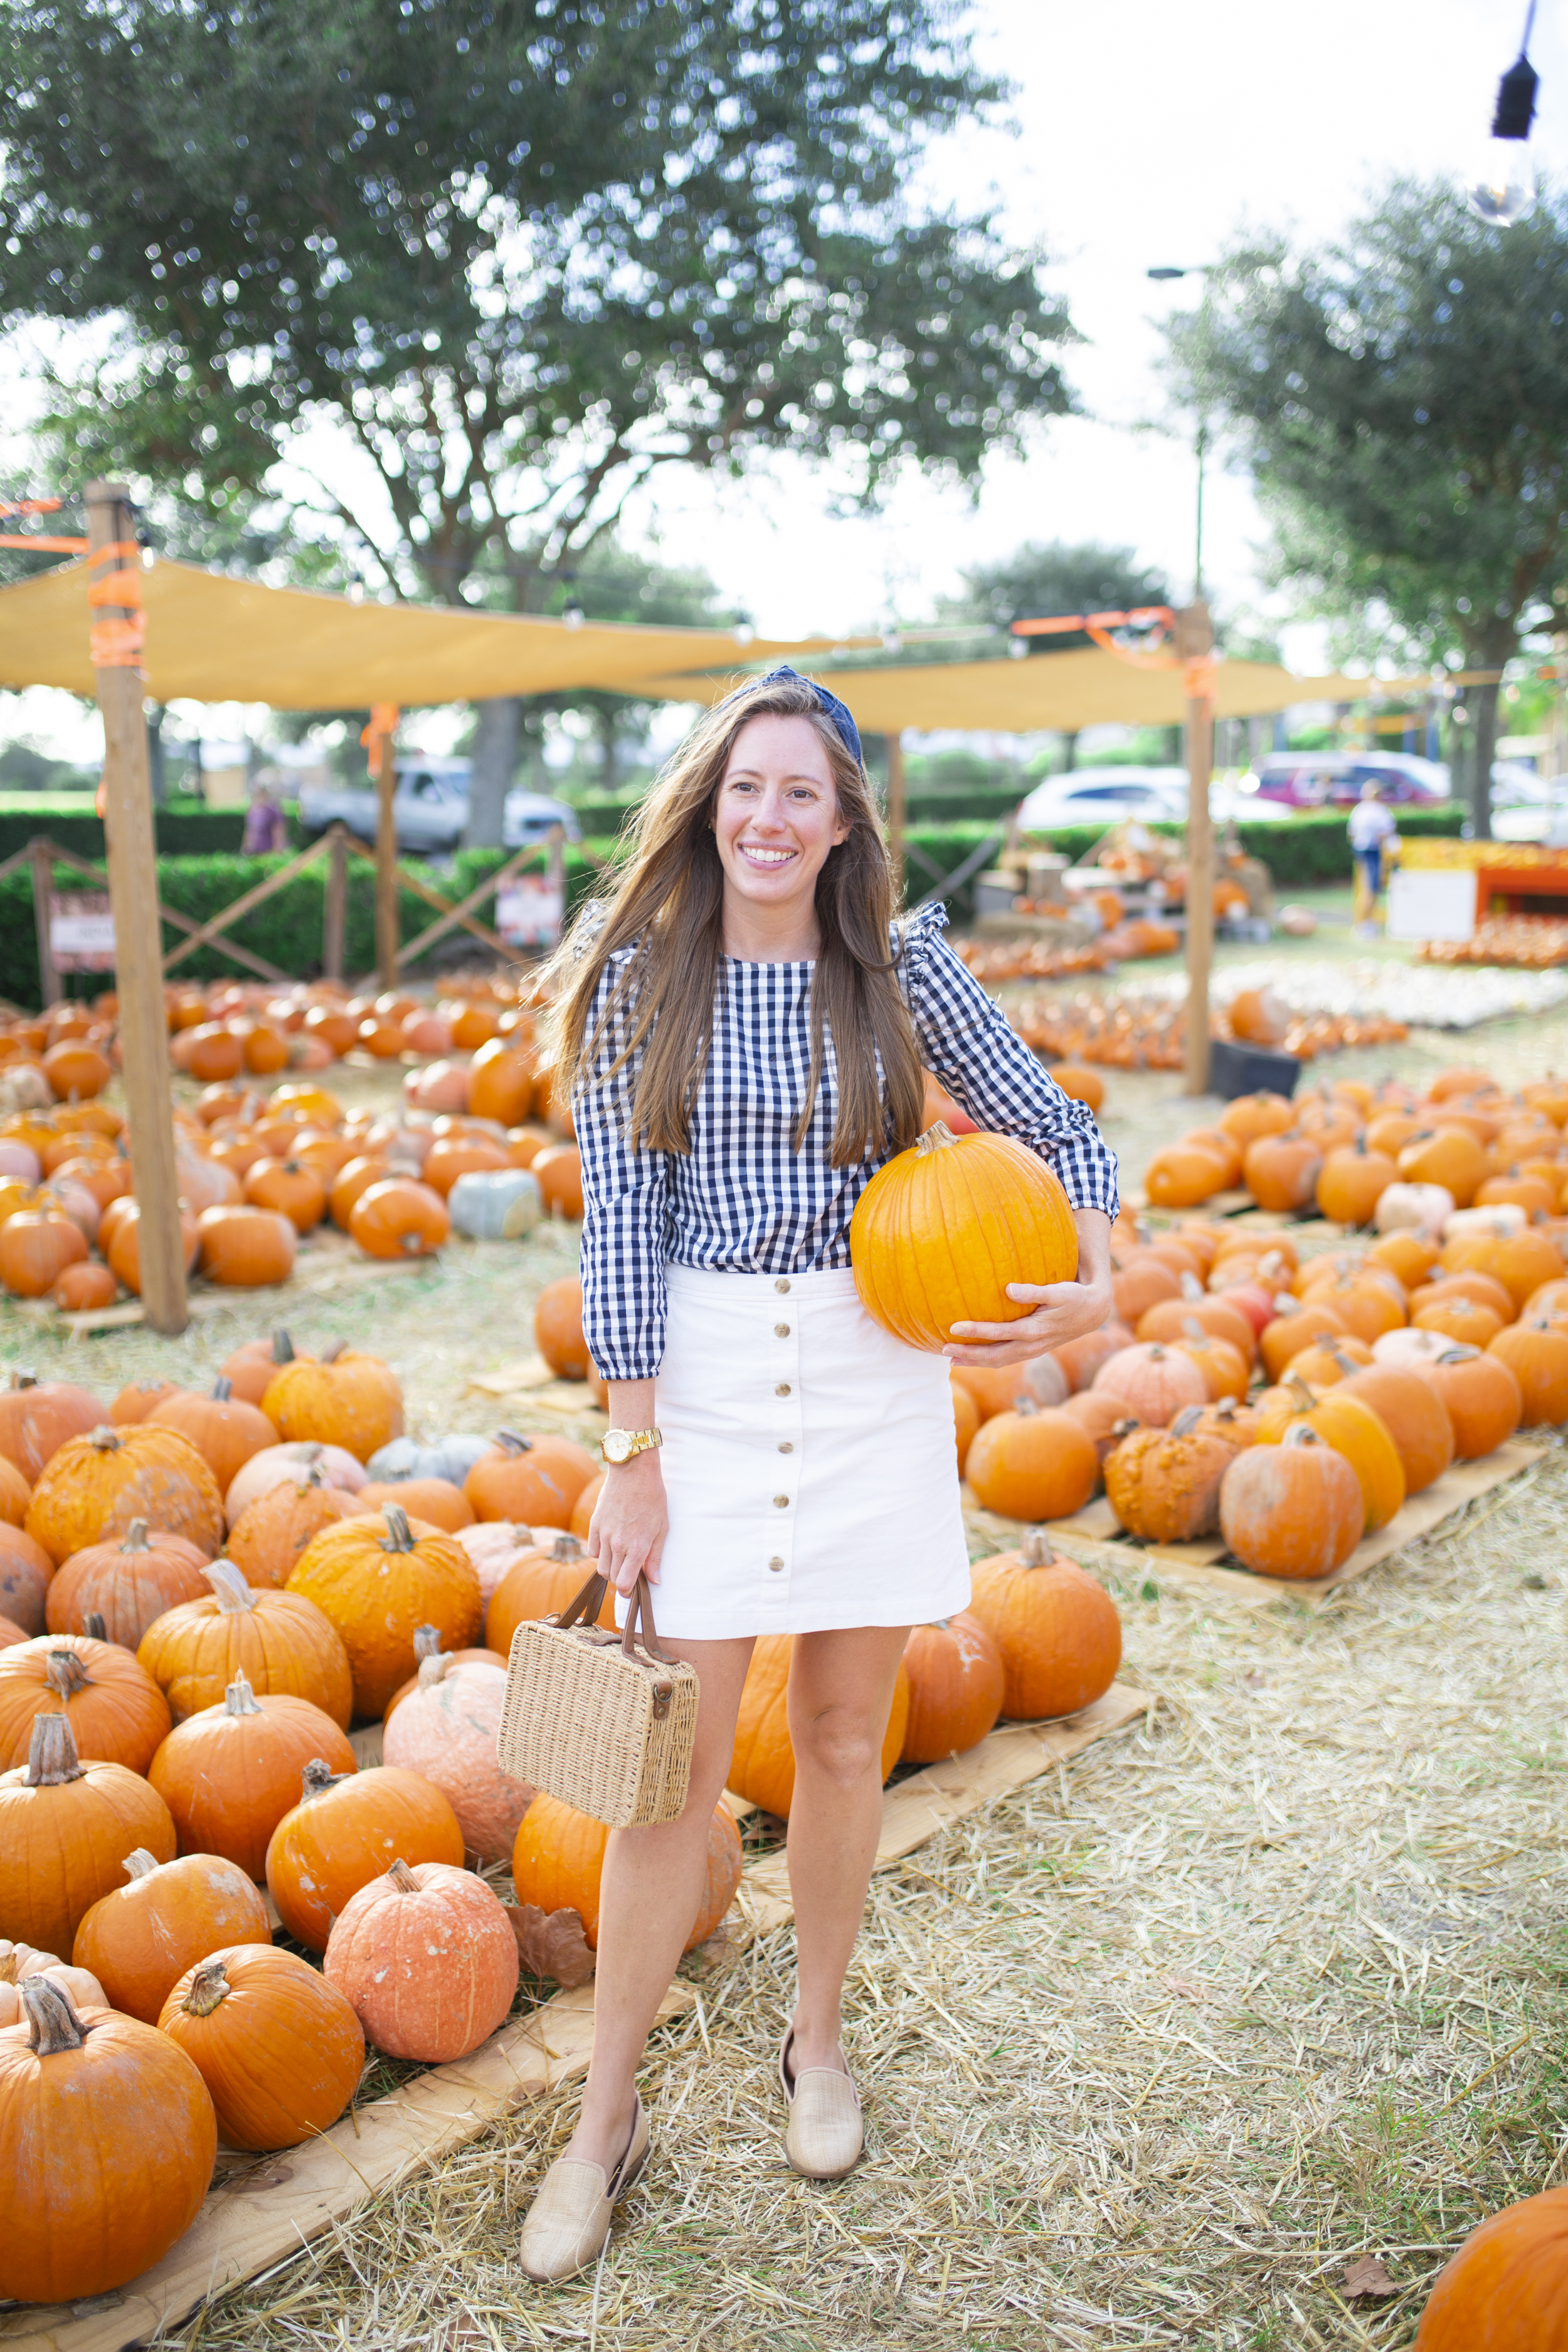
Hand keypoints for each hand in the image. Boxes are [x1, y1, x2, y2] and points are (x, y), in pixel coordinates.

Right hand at [587, 1450, 668, 1594]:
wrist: (634, 1471)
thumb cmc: (653, 1498)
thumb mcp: (662, 1528)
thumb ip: (655, 1557)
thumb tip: (654, 1581)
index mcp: (637, 1547)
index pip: (625, 1583)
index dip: (628, 1591)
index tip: (633, 1589)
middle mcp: (618, 1543)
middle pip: (612, 1578)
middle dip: (621, 1580)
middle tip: (630, 1572)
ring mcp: (604, 1534)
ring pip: (601, 1567)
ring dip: (610, 1568)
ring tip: (621, 1559)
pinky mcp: (594, 1524)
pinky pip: (593, 1550)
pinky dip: (600, 1554)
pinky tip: (611, 1546)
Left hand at [944, 1204, 1114, 1369]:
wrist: (1093, 1312)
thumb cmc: (1074, 1296)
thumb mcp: (1058, 1291)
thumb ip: (1033, 1291)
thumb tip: (1008, 1289)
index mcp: (1033, 1331)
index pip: (998, 1335)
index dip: (975, 1333)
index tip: (954, 1327)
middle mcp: (1031, 1346)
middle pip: (994, 1356)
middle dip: (968, 1355)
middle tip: (943, 1350)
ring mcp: (1032, 1351)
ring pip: (999, 1361)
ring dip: (975, 1361)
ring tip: (952, 1359)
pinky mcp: (1033, 1349)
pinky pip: (1006, 1359)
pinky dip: (988, 1360)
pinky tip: (975, 1356)